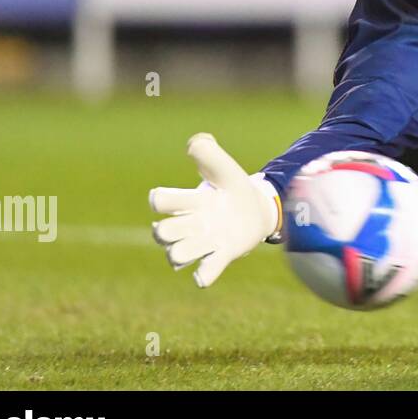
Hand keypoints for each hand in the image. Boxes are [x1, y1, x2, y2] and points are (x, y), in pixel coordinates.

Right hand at [149, 133, 281, 288]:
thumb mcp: (224, 167)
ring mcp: (203, 243)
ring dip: (185, 251)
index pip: (161, 202)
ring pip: (177, 256)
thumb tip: (196, 142)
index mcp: (188, 201)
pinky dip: (203, 275)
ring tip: (205, 241)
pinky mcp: (221, 256)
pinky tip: (203, 275)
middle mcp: (189, 224)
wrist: (256, 209)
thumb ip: (209, 153)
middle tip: (191, 221)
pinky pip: (205, 272)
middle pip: (162, 233)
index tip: (170, 197)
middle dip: (168, 230)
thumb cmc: (232, 187)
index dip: (161, 200)